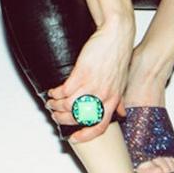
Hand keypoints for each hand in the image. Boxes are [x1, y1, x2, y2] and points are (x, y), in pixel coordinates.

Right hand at [45, 17, 134, 143]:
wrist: (116, 35)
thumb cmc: (118, 56)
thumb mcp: (122, 83)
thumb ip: (119, 100)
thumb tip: (120, 113)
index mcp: (112, 99)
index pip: (99, 126)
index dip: (86, 134)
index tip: (75, 137)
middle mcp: (102, 95)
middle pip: (79, 117)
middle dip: (64, 119)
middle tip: (56, 115)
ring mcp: (92, 85)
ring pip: (69, 106)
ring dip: (56, 106)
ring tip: (51, 102)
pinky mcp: (81, 73)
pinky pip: (64, 90)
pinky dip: (55, 92)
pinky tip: (53, 90)